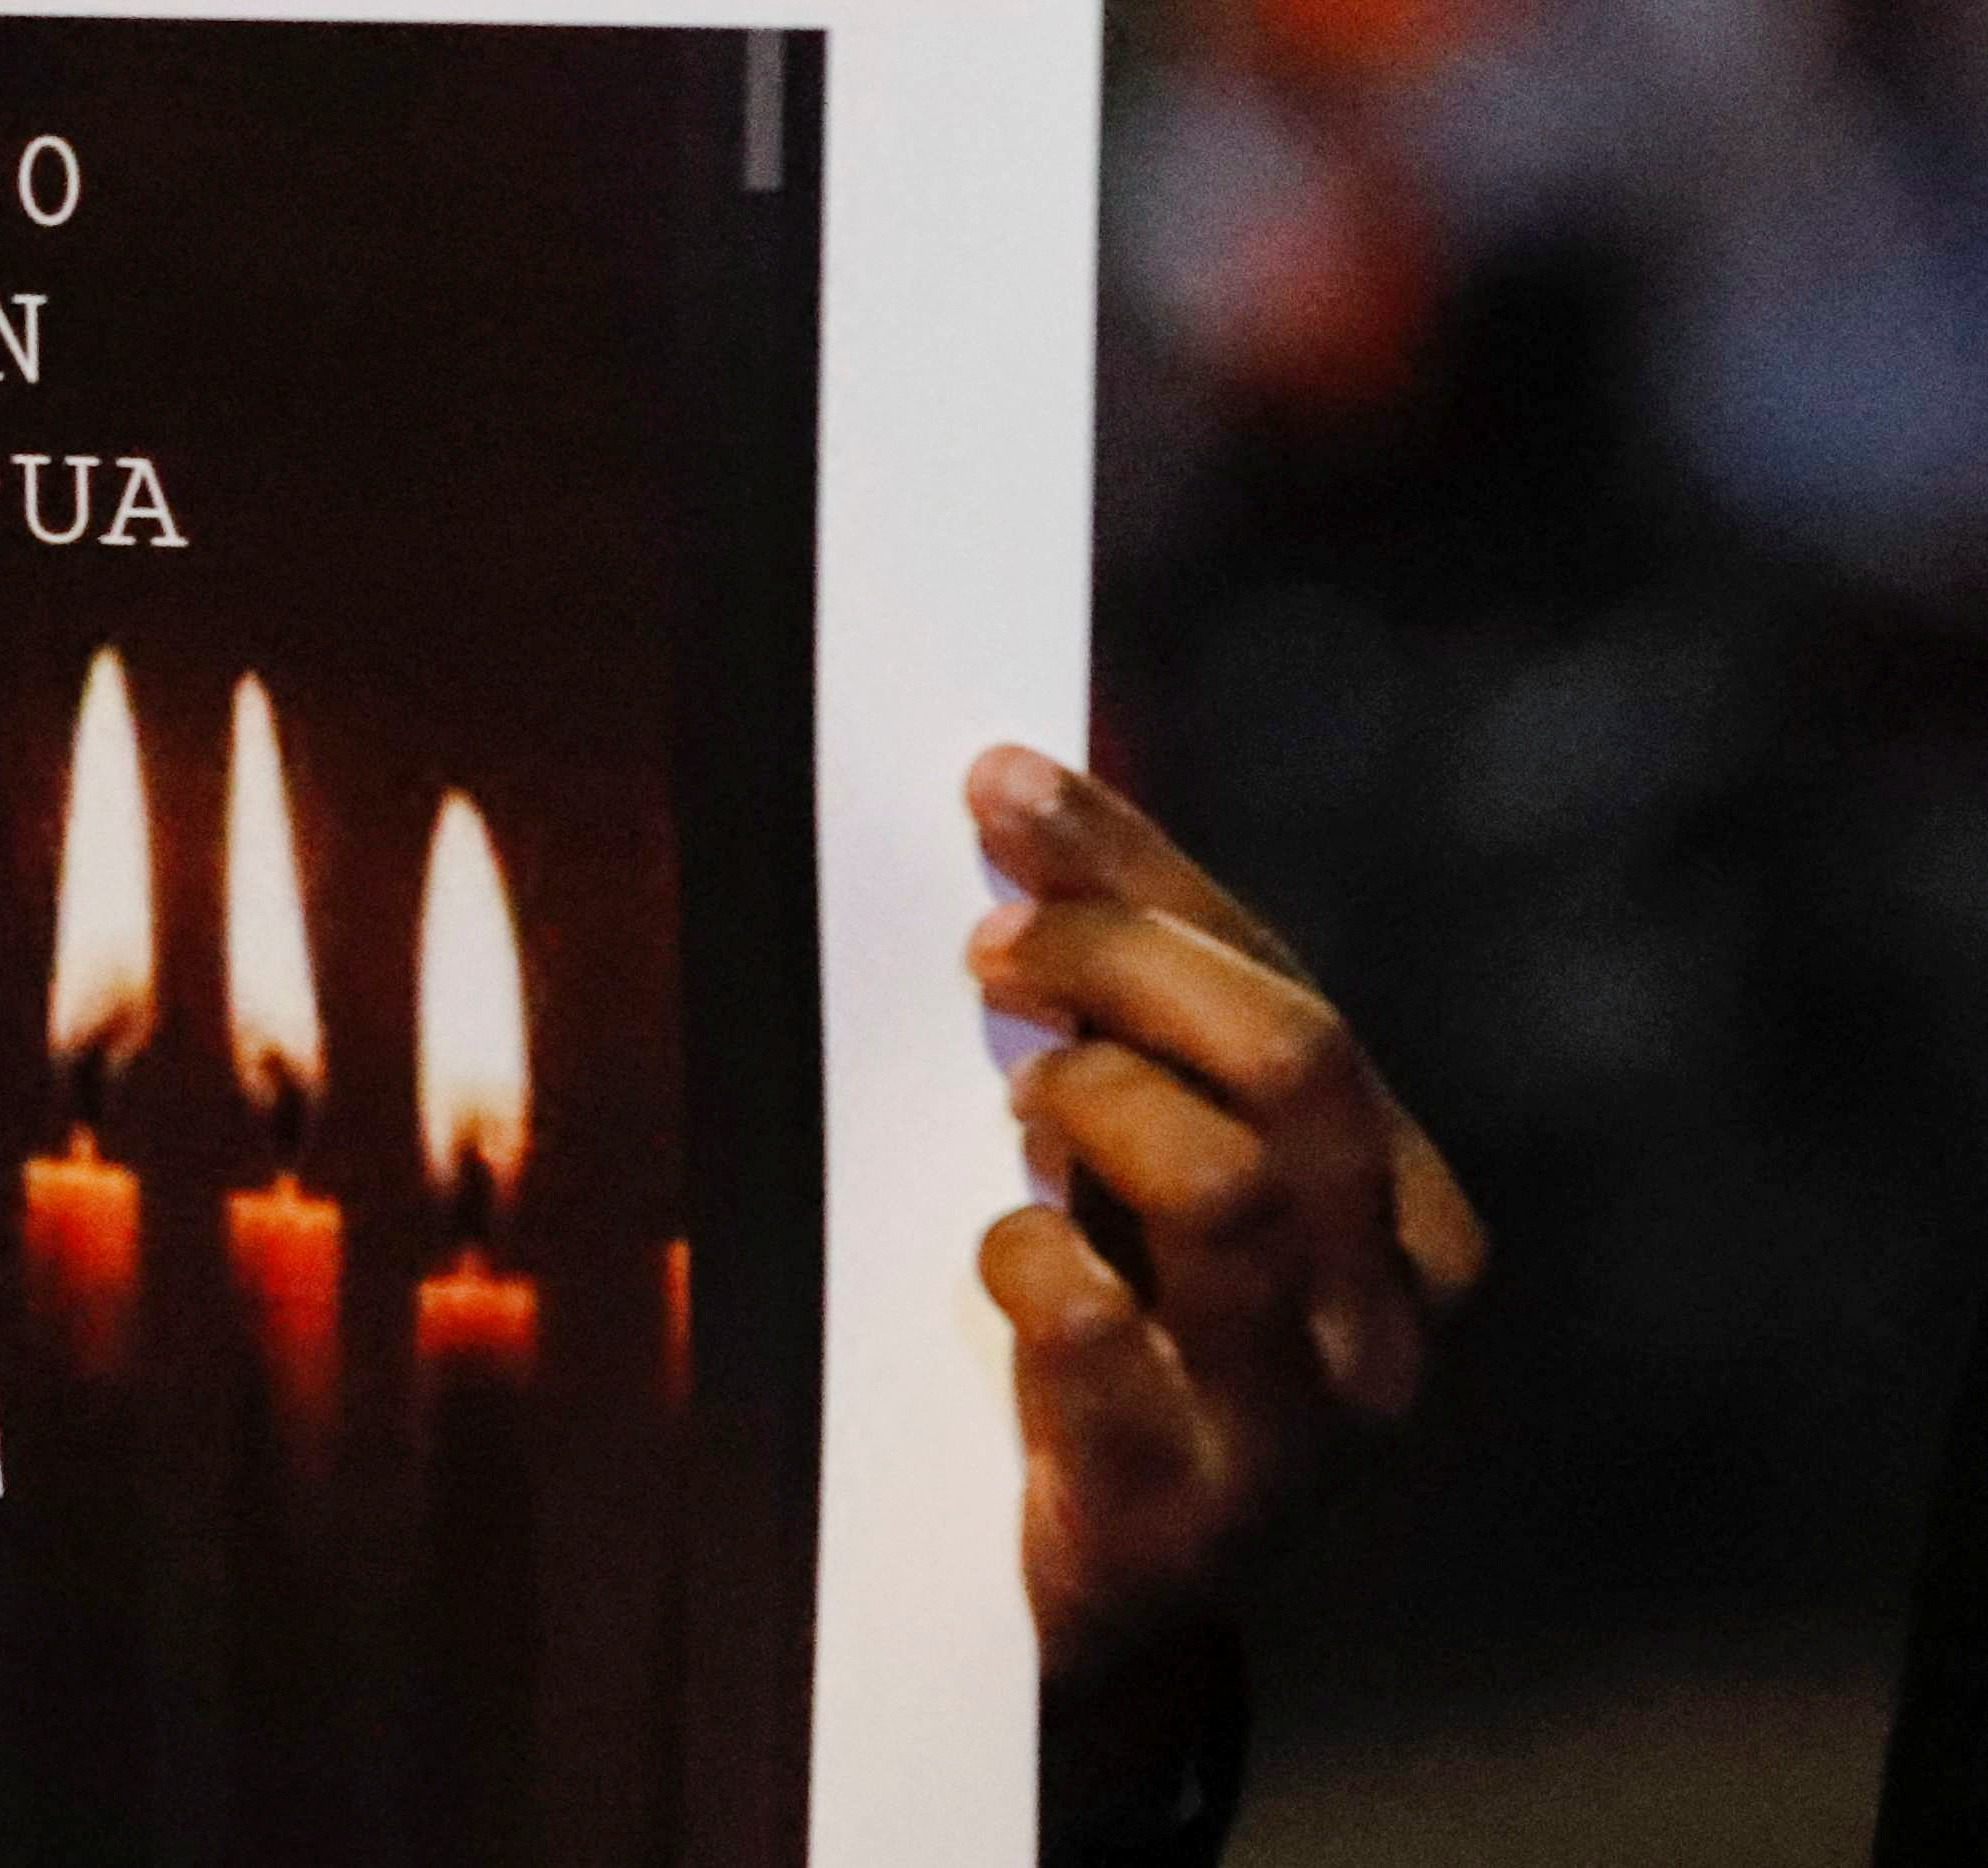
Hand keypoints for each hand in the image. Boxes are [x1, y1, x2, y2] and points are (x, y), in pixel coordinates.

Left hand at [965, 746, 1479, 1753]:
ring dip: (1095, 1100)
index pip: (1284, 981)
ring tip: (1017, 1101)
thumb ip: (1126, 1030)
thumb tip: (1020, 821)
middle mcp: (1379, 1310)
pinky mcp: (1177, 1514)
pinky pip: (1100, 1339)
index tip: (1002, 781)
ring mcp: (1293, 1423)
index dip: (1137, 867)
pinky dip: (1028, 1265)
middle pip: (1292, 1062)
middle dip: (1122, 956)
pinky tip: (1002, 1255)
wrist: (1088, 1604)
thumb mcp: (1143, 1176)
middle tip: (989, 946)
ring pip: (1228, 1186)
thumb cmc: (1109, 1340)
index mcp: (1394, 1202)